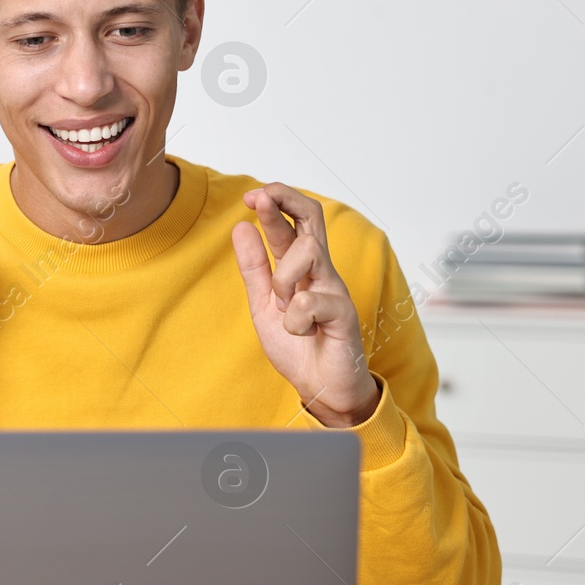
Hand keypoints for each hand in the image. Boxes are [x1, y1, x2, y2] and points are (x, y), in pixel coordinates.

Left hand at [232, 184, 378, 427]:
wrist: (320, 389)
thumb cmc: (299, 348)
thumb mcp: (264, 306)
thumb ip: (254, 270)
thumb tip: (241, 227)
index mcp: (302, 268)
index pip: (293, 221)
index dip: (274, 202)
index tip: (250, 196)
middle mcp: (321, 271)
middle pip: (312, 217)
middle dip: (285, 200)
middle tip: (260, 197)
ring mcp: (334, 289)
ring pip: (309, 253)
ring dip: (283, 276)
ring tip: (283, 305)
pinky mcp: (343, 313)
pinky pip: (309, 301)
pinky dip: (295, 320)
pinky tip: (302, 333)